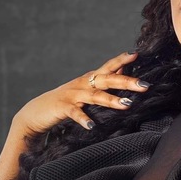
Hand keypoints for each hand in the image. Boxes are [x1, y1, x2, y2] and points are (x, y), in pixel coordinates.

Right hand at [12, 51, 150, 135]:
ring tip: (127, 105)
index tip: (137, 53)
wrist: (36, 113)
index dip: (122, 60)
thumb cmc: (66, 102)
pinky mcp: (62, 108)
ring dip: (111, 100)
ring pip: (95, 96)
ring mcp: (72, 95)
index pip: (108, 67)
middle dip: (126, 82)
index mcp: (89, 79)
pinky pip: (75, 113)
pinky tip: (92, 126)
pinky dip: (83, 119)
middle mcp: (82, 84)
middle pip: (107, 80)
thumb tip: (123, 72)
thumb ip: (103, 82)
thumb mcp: (86, 91)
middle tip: (145, 85)